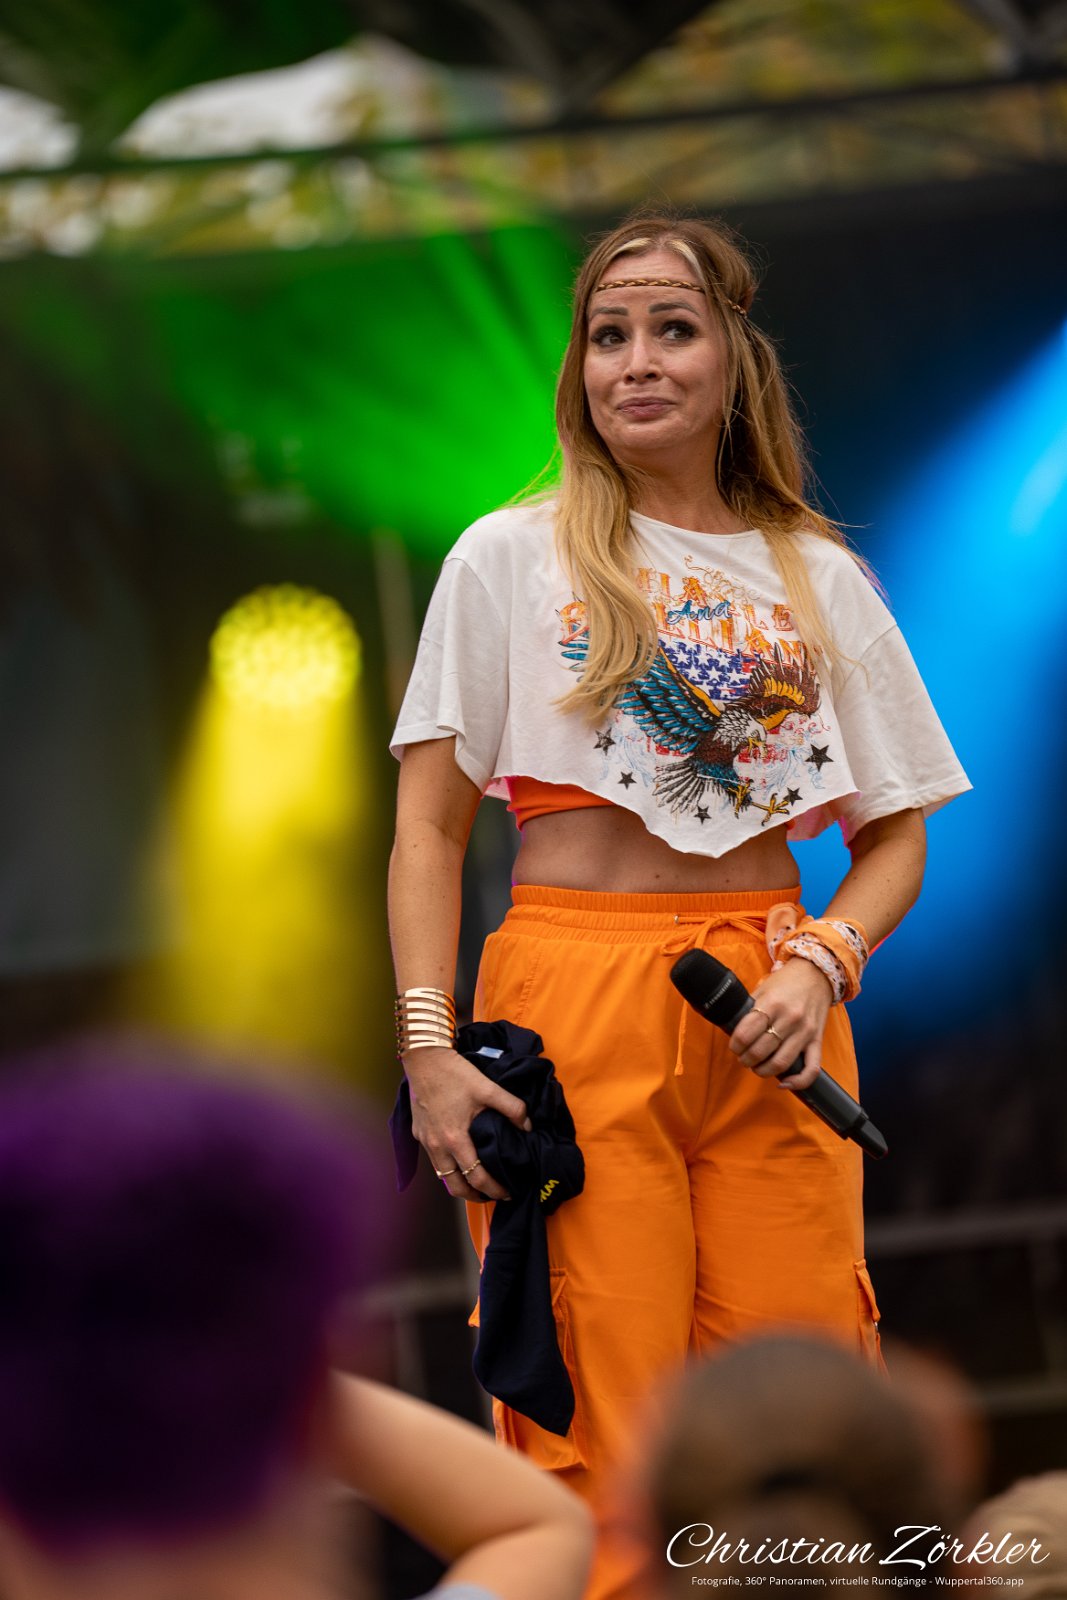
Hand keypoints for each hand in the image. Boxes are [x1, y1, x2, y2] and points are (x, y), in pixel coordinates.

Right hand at [403, 1046, 530, 1201]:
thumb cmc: (454, 1073)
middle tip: (491, 1195)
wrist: (423, 1058)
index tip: (507, 1192)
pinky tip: (460, 1158)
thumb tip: (528, 1126)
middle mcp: (437, 1146)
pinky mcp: (419, 1133)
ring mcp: (425, 1141)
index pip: (476, 1177)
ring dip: (459, 1183)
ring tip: (476, 1181)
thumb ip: (512, 1108)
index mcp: (455, 1139)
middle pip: (455, 1187)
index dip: (494, 1189)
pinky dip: (448, 1167)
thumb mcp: (488, 1088)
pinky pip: (434, 1160)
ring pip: (442, 1175)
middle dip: (474, 1196)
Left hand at [727, 958, 833, 1092]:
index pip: (746, 1033)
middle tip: (743, 1057)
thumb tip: (731, 1030)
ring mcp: (805, 1031)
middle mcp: (790, 1018)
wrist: (817, 974)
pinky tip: (782, 1083)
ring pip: (781, 1063)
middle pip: (761, 1051)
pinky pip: (811, 1069)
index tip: (734, 1046)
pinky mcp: (817, 1041)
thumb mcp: (763, 989)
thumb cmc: (785, 983)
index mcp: (772, 1003)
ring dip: (763, 1070)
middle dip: (746, 1059)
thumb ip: (750, 1009)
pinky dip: (797, 1081)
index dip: (735, 1045)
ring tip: (756, 1066)